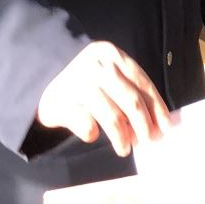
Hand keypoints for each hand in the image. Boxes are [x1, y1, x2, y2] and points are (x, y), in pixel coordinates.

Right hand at [36, 41, 170, 156]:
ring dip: (123, 138)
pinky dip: (93, 134)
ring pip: (112, 117)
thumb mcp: (107, 74)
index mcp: (111, 55)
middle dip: (144, 126)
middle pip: (131, 101)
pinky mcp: (60, 102)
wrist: (38, 76)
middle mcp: (95, 66)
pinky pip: (87, 126)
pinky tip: (94, 136)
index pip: (142, 83)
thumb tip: (161, 121)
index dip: (157, 107)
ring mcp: (77, 83)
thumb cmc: (83, 80)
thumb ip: (130, 89)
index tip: (166, 127)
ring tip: (125, 148)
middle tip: (148, 141)